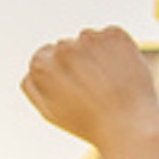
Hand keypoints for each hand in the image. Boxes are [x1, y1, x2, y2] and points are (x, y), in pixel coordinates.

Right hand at [21, 26, 158, 153]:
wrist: (127, 124)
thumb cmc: (87, 123)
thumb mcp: (50, 112)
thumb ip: (34, 87)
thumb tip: (31, 70)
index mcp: (40, 65)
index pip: (42, 58)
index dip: (57, 75)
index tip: (70, 90)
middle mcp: (62, 47)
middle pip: (66, 48)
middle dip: (75, 63)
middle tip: (90, 91)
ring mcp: (89, 38)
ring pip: (88, 42)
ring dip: (95, 56)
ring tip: (106, 85)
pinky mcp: (114, 34)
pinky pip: (111, 38)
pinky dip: (115, 52)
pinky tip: (119, 74)